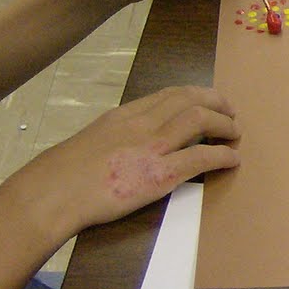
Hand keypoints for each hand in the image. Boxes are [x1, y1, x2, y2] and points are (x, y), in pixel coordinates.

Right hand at [6, 86, 239, 243]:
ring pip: (200, 120)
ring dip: (225, 123)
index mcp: (124, 115)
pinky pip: (201, 157)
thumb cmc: (63, 175)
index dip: (194, 95)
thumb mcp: (91, 141)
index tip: (208, 99)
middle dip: (216, 102)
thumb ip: (116, 136)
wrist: (53, 194)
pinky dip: (223, 155)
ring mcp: (152, 147)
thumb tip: (130, 142)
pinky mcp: (160, 174)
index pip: (167, 95)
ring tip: (236, 132)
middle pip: (189, 100)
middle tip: (231, 111)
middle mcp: (141, 123)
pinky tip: (233, 160)